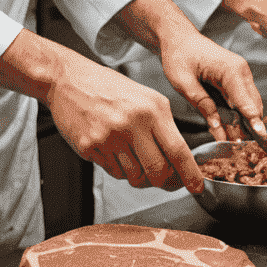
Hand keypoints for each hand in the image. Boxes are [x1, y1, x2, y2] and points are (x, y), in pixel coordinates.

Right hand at [0, 29, 205, 192]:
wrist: (69, 79)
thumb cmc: (110, 89)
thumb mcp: (146, 98)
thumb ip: (163, 127)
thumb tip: (179, 161)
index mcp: (152, 109)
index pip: (178, 150)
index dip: (190, 174)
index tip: (197, 187)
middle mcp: (132, 123)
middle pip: (157, 171)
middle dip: (163, 181)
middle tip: (164, 180)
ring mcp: (109, 136)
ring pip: (134, 176)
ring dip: (138, 176)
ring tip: (132, 155)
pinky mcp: (90, 146)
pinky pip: (113, 172)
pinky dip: (118, 168)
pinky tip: (112, 148)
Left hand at [155, 24, 266, 142]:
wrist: (179, 39)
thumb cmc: (179, 56)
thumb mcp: (183, 82)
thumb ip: (202, 104)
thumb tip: (218, 126)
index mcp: (231, 70)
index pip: (246, 100)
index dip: (253, 120)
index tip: (261, 137)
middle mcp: (241, 72)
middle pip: (252, 106)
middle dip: (249, 128)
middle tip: (240, 149)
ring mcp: (241, 77)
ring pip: (249, 106)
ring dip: (243, 125)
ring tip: (234, 144)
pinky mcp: (236, 82)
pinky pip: (241, 103)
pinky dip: (237, 117)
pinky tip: (229, 131)